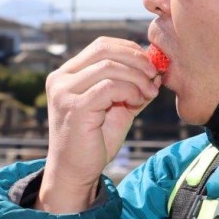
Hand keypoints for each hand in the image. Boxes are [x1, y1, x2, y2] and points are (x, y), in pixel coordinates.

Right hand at [37, 37, 160, 213]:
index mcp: (68, 73)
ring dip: (136, 77)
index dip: (130, 49)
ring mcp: (64, 92)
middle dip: (136, 60)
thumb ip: (133, 85)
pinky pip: (109, 87)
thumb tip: (158, 68)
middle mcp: (61, 78)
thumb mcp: (118, 106)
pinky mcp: (74, 107)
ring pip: (109, 67)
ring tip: (149, 93)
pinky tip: (138, 102)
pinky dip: (130, 90)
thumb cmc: (95, 140)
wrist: (76, 172)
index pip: (102, 45)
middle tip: (155, 76)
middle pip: (104, 49)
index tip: (150, 66)